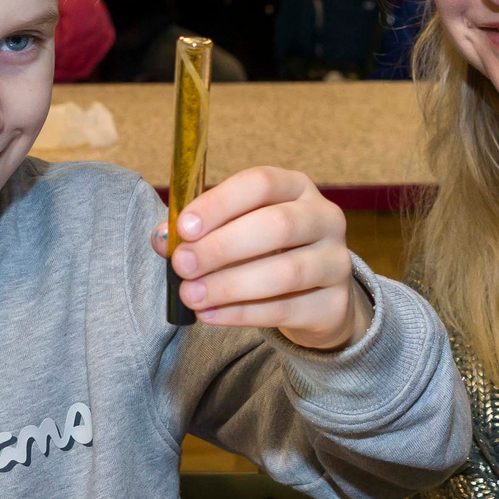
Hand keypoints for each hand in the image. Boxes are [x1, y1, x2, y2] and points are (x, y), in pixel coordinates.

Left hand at [157, 165, 365, 349]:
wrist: (315, 299)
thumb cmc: (267, 253)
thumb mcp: (236, 232)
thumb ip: (200, 232)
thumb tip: (161, 239)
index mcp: (296, 188)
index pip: (261, 183)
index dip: (220, 203)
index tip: (183, 227)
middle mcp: (324, 218)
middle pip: (277, 225)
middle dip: (222, 247)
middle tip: (183, 265)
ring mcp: (337, 261)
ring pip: (285, 272)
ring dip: (230, 285)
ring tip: (192, 296)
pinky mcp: (335, 304)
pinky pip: (286, 309)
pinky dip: (242, 313)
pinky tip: (210, 315)